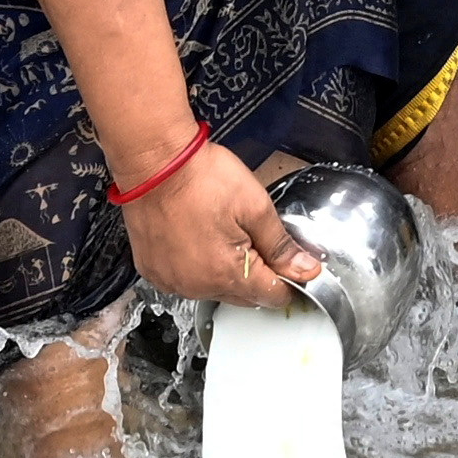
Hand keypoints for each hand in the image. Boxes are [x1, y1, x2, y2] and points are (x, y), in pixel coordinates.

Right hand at [122, 144, 320, 308]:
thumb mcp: (256, 207)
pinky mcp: (153, 270)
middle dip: (257, 272)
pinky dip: (197, 267)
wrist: (154, 162)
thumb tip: (305, 270)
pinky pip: (186, 280)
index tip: (287, 260)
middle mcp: (195, 286)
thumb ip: (281, 245)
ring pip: (214, 289)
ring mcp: (170, 280)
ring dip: (226, 271)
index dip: (287, 279)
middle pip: (243, 295)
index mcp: (226, 275)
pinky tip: (198, 238)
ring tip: (221, 230)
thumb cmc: (200, 178)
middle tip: (253, 234)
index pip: (271, 296)